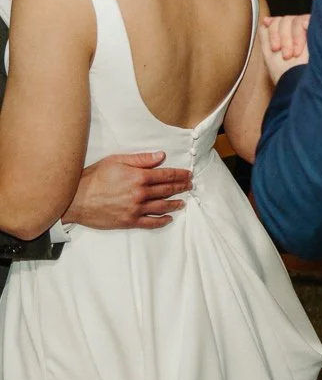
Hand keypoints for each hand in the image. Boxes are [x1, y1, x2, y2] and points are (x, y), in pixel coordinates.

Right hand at [63, 151, 192, 229]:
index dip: (179, 175)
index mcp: (139, 177)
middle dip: (181, 187)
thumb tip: (161, 156)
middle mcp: (140, 194)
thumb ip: (141, 159)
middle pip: (167, 190)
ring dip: (175, 204)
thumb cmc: (94, 177)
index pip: (166, 175)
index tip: (188, 175)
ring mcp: (136, 209)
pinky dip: (162, 221)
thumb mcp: (116, 161)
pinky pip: (150, 222)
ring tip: (183, 202)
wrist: (75, 199)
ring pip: (162, 206)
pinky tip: (168, 218)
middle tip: (189, 186)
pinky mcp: (129, 221)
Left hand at [261, 14, 309, 83]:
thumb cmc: (288, 75)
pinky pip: (302, 21)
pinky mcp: (319, 29)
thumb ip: (267, 35)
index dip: (273, 31)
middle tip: (284, 55)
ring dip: (287, 38)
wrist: (301, 83)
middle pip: (284, 20)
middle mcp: (301, 32)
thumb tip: (266, 19)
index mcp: (290, 36)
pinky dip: (297, 35)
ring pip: (292, 20)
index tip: (274, 48)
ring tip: (291, 55)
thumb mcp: (270, 55)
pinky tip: (299, 50)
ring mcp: (311, 30)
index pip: (279, 21)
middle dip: (279, 36)